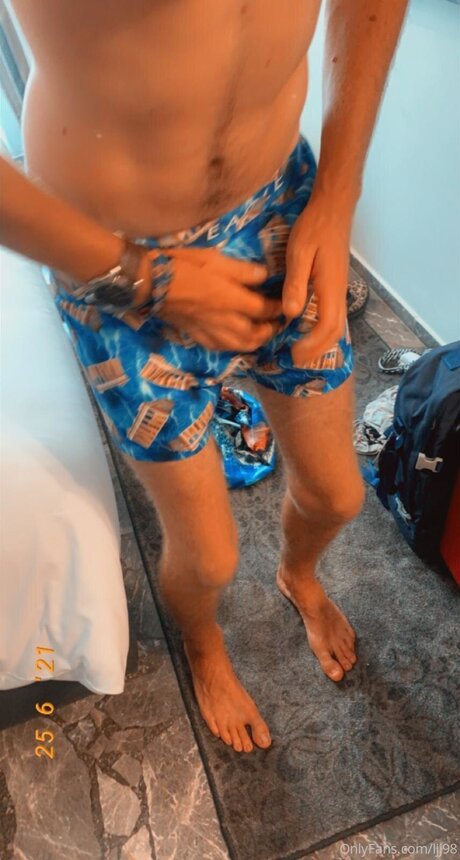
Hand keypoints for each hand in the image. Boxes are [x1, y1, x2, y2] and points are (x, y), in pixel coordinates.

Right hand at [145, 246, 284, 350]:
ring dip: (255, 342)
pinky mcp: (197, 336)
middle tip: (277, 323)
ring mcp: (210, 331)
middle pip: (255, 335)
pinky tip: (235, 341)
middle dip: (270, 331)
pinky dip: (234, 347)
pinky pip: (220, 347)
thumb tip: (265, 275)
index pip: (264, 310)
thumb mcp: (214, 258)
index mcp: (231, 300)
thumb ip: (242, 270)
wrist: (149, 283)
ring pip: (240, 346)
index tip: (285, 305)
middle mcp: (224, 321)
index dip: (277, 309)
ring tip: (261, 334)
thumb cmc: (182, 265)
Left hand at [282, 190, 352, 361]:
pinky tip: (301, 328)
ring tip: (296, 348)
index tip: (293, 353)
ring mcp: (337, 290)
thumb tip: (291, 314)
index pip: (328, 327)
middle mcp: (338, 293)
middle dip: (316, 350)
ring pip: (334, 324)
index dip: (312, 345)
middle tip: (293, 358)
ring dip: (318, 341)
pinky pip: (330, 314)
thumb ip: (295, 283)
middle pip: (335, 332)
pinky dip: (318, 328)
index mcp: (330, 288)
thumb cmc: (314, 228)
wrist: (332, 208)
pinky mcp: (333, 285)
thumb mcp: (299, 253)